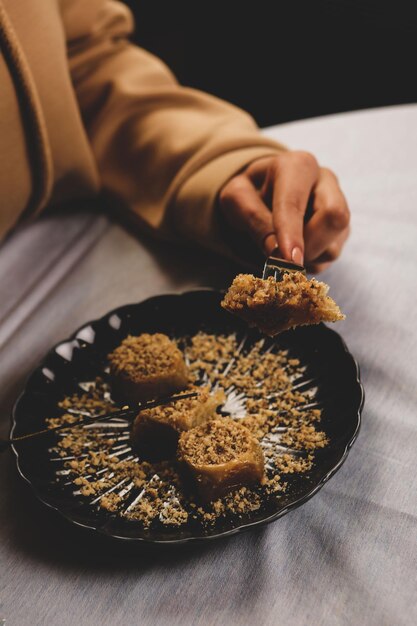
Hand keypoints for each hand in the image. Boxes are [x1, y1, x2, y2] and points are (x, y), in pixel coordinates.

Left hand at [218, 151, 349, 271]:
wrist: (263, 193)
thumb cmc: (249, 193)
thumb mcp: (236, 198)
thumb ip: (253, 218)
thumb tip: (277, 252)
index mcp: (297, 167)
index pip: (296, 202)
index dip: (291, 232)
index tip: (288, 259)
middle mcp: (325, 181)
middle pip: (335, 217)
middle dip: (308, 245)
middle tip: (281, 256)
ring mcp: (339, 205)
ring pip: (334, 244)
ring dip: (305, 258)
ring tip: (282, 249)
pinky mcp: (342, 229)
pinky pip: (330, 256)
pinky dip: (309, 262)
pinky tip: (294, 249)